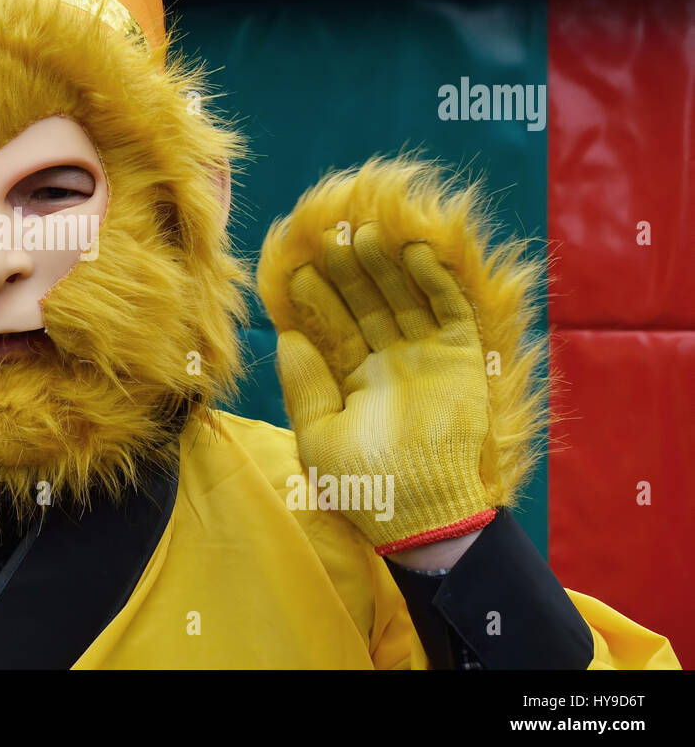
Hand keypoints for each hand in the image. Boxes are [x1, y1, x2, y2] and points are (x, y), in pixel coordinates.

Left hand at [276, 222, 494, 553]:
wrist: (421, 512)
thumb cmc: (363, 483)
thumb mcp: (318, 435)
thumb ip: (303, 386)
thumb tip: (285, 338)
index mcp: (355, 380)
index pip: (335, 327)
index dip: (318, 299)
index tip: (296, 270)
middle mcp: (390, 362)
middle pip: (368, 303)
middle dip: (349, 272)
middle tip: (329, 238)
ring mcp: (426, 357)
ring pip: (404, 297)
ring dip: (386, 266)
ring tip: (362, 234)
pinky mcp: (462, 358)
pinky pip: (448, 309)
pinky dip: (433, 279)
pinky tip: (411, 250)